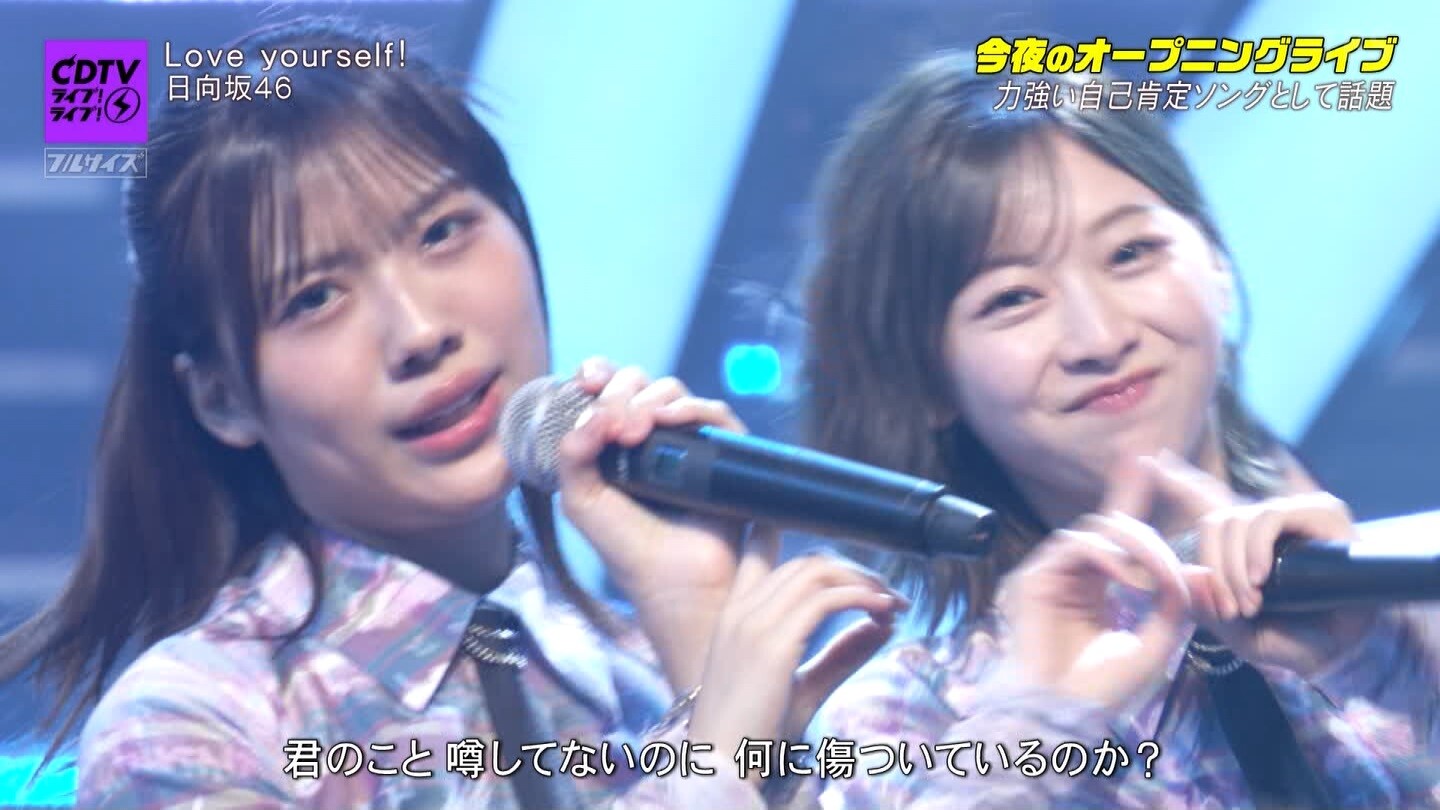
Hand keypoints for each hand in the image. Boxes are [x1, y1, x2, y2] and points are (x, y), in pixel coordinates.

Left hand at [552, 358, 750, 689]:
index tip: (588, 380)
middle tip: (614, 424)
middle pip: (638, 384)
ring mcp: (689, 442)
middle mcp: (653, 437)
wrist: (675, 582)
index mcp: (614, 444)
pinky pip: (711, 412)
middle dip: (620, 392)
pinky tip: (669, 421)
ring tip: (635, 430)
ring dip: (649, 400)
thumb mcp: (582, 501)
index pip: (607, 391)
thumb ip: (571, 453)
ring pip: (672, 392)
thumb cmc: (627, 548)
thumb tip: (594, 411)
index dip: (599, 375)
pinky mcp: (723, 452)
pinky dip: (689, 408)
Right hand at [688, 525, 904, 768]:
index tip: (838, 558)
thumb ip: (839, 656)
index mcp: (734, 616)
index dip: (801, 544)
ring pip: (817, 573)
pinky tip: (882, 612)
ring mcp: (754, 624)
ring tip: (891, 602)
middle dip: (853, 572)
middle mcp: (741, 611)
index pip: (758, 554)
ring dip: (862, 582)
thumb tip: (881, 628)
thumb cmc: (755, 732)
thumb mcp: (802, 687)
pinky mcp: (773, 643)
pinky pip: (826, 601)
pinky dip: (860, 598)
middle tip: (886, 594)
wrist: (721, 763)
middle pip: (805, 564)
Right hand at [996, 458, 1192, 711]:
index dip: (1131, 494)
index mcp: (1098, 586)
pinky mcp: (1035, 578)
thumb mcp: (1158, 642)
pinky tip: (1131, 580)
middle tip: (1173, 563)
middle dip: (1147, 530)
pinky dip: (1110, 556)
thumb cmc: (1103, 691)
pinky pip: (1077, 544)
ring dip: (1136, 548)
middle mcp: (1074, 574)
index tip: (1148, 461)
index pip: (1118, 534)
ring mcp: (1052, 574)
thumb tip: (1203, 572)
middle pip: (1110, 525)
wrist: (1062, 716)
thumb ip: (1177, 604)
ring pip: (1098, 530)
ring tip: (1156, 580)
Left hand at [1147, 451, 1376, 677]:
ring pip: (1235, 521)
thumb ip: (1206, 608)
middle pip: (1212, 522)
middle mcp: (1264, 523)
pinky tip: (1261, 577)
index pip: (1205, 500)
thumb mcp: (1237, 632)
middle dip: (1210, 567)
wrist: (1346, 650)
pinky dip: (1256, 549)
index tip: (1150, 459)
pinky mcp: (1320, 511)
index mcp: (1242, 543)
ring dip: (1232, 568)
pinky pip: (1267, 518)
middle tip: (1227, 609)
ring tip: (1248, 603)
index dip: (1178, 479)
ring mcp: (1291, 513)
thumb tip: (1188, 574)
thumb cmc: (1290, 640)